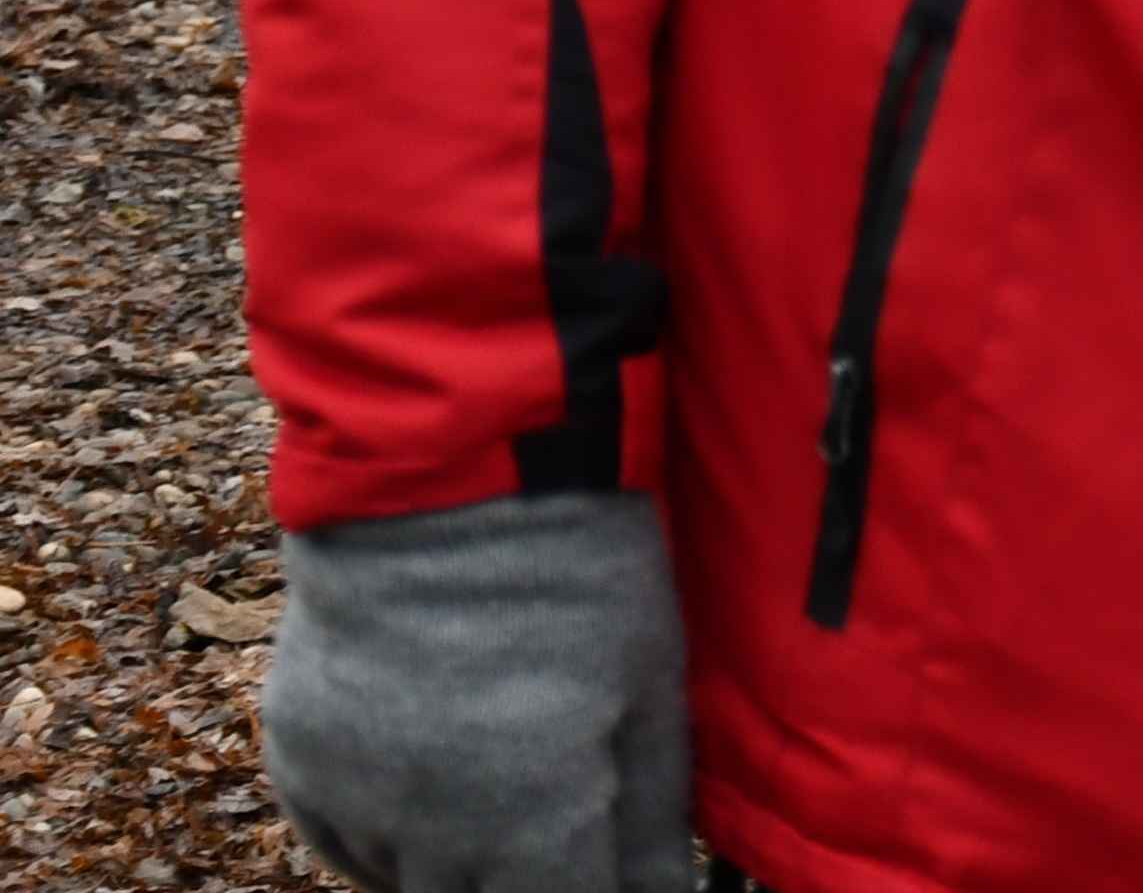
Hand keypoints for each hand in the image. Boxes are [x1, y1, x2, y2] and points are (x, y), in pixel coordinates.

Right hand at [264, 489, 690, 892]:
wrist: (448, 480)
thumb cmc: (578, 575)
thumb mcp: (652, 690)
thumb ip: (653, 817)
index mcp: (530, 826)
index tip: (612, 870)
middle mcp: (429, 838)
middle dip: (525, 880)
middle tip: (558, 830)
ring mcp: (353, 805)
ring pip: (408, 886)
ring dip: (456, 866)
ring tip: (501, 787)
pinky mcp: (298, 766)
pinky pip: (344, 842)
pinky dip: (389, 832)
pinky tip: (434, 775)